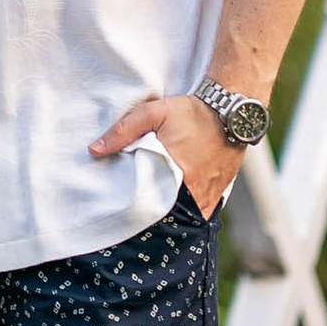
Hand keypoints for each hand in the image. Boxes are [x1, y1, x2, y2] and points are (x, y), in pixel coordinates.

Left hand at [89, 93, 246, 222]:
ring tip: (155, 209)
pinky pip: (201, 210)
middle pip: (168, 213)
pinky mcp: (220, 192)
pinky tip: (176, 204)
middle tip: (137, 213)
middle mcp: (195, 189)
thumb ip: (123, 131)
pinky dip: (188, 209)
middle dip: (152, 214)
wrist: (232, 110)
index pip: (150, 203)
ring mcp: (210, 194)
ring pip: (186, 215)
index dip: (136, 209)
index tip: (123, 210)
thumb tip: (94, 150)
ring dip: (171, 213)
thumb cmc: (191, 112)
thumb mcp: (153, 114)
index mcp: (176, 173)